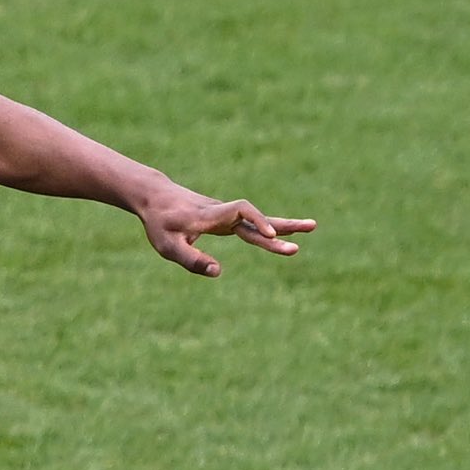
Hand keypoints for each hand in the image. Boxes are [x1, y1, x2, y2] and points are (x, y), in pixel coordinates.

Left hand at [136, 184, 315, 277]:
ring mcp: (226, 215)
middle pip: (257, 217)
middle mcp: (223, 212)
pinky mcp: (226, 219)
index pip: (241, 211)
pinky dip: (267, 229)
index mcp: (210, 216)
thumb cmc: (160, 224)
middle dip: (284, 224)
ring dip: (283, 225)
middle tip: (312, 227)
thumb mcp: (168, 247)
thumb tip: (219, 272)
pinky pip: (251, 225)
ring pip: (258, 221)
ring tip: (311, 226)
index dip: (257, 220)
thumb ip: (192, 260)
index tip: (271, 235)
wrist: (157, 197)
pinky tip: (281, 235)